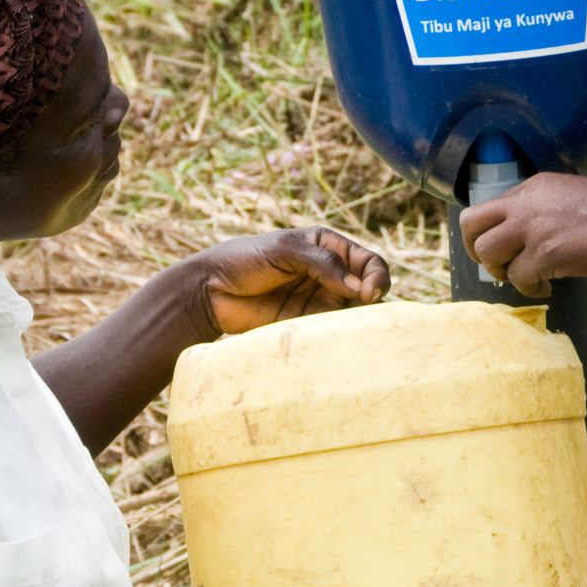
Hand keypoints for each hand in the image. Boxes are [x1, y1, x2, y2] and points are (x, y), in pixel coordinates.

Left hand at [185, 227, 389, 336]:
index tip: (368, 292)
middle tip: (364, 310)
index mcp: (329, 247)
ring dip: (360, 321)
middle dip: (374, 300)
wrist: (210, 290)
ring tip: (355, 329)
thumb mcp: (285, 249)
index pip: (368, 262)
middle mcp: (330, 275)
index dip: (376, 276)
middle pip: (368, 289)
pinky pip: (332, 332)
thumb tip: (358, 288)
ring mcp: (320, 301)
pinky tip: (337, 340)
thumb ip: (323, 263)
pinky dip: (341, 337)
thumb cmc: (244, 259)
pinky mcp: (307, 325)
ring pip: (355, 313)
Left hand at [459, 173, 586, 295]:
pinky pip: (517, 278)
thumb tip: (530, 237)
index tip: (502, 248)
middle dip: (476, 250)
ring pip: (488, 254)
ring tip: (525, 278)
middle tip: (496, 265)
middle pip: (471, 224)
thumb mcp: (574, 197)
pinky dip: (528, 290)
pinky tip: (545, 290)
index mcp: (535, 186)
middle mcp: (527, 203)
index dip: (489, 232)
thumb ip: (547, 210)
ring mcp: (534, 228)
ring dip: (502, 272)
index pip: (488, 206)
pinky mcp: (547, 255)